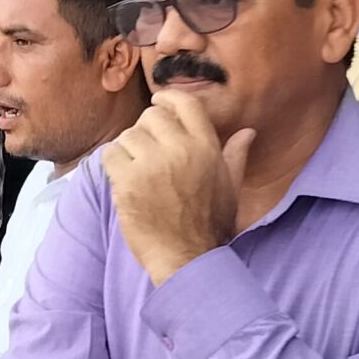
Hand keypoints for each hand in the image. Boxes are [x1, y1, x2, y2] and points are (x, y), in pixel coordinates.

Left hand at [104, 91, 253, 283]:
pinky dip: (113, 164)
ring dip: (129, 150)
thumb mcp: (229, 189)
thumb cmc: (209, 226)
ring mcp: (152, 165)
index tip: (159, 104)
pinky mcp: (128, 181)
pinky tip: (123, 179)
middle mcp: (180, 150)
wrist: (186, 259)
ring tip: (137, 170)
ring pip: (128, 135)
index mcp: (206, 148)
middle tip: (146, 151)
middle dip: (146, 130)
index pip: (185, 103)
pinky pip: (111, 154)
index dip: (168, 99)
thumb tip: (247, 132)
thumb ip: (235, 157)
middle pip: (151, 116)